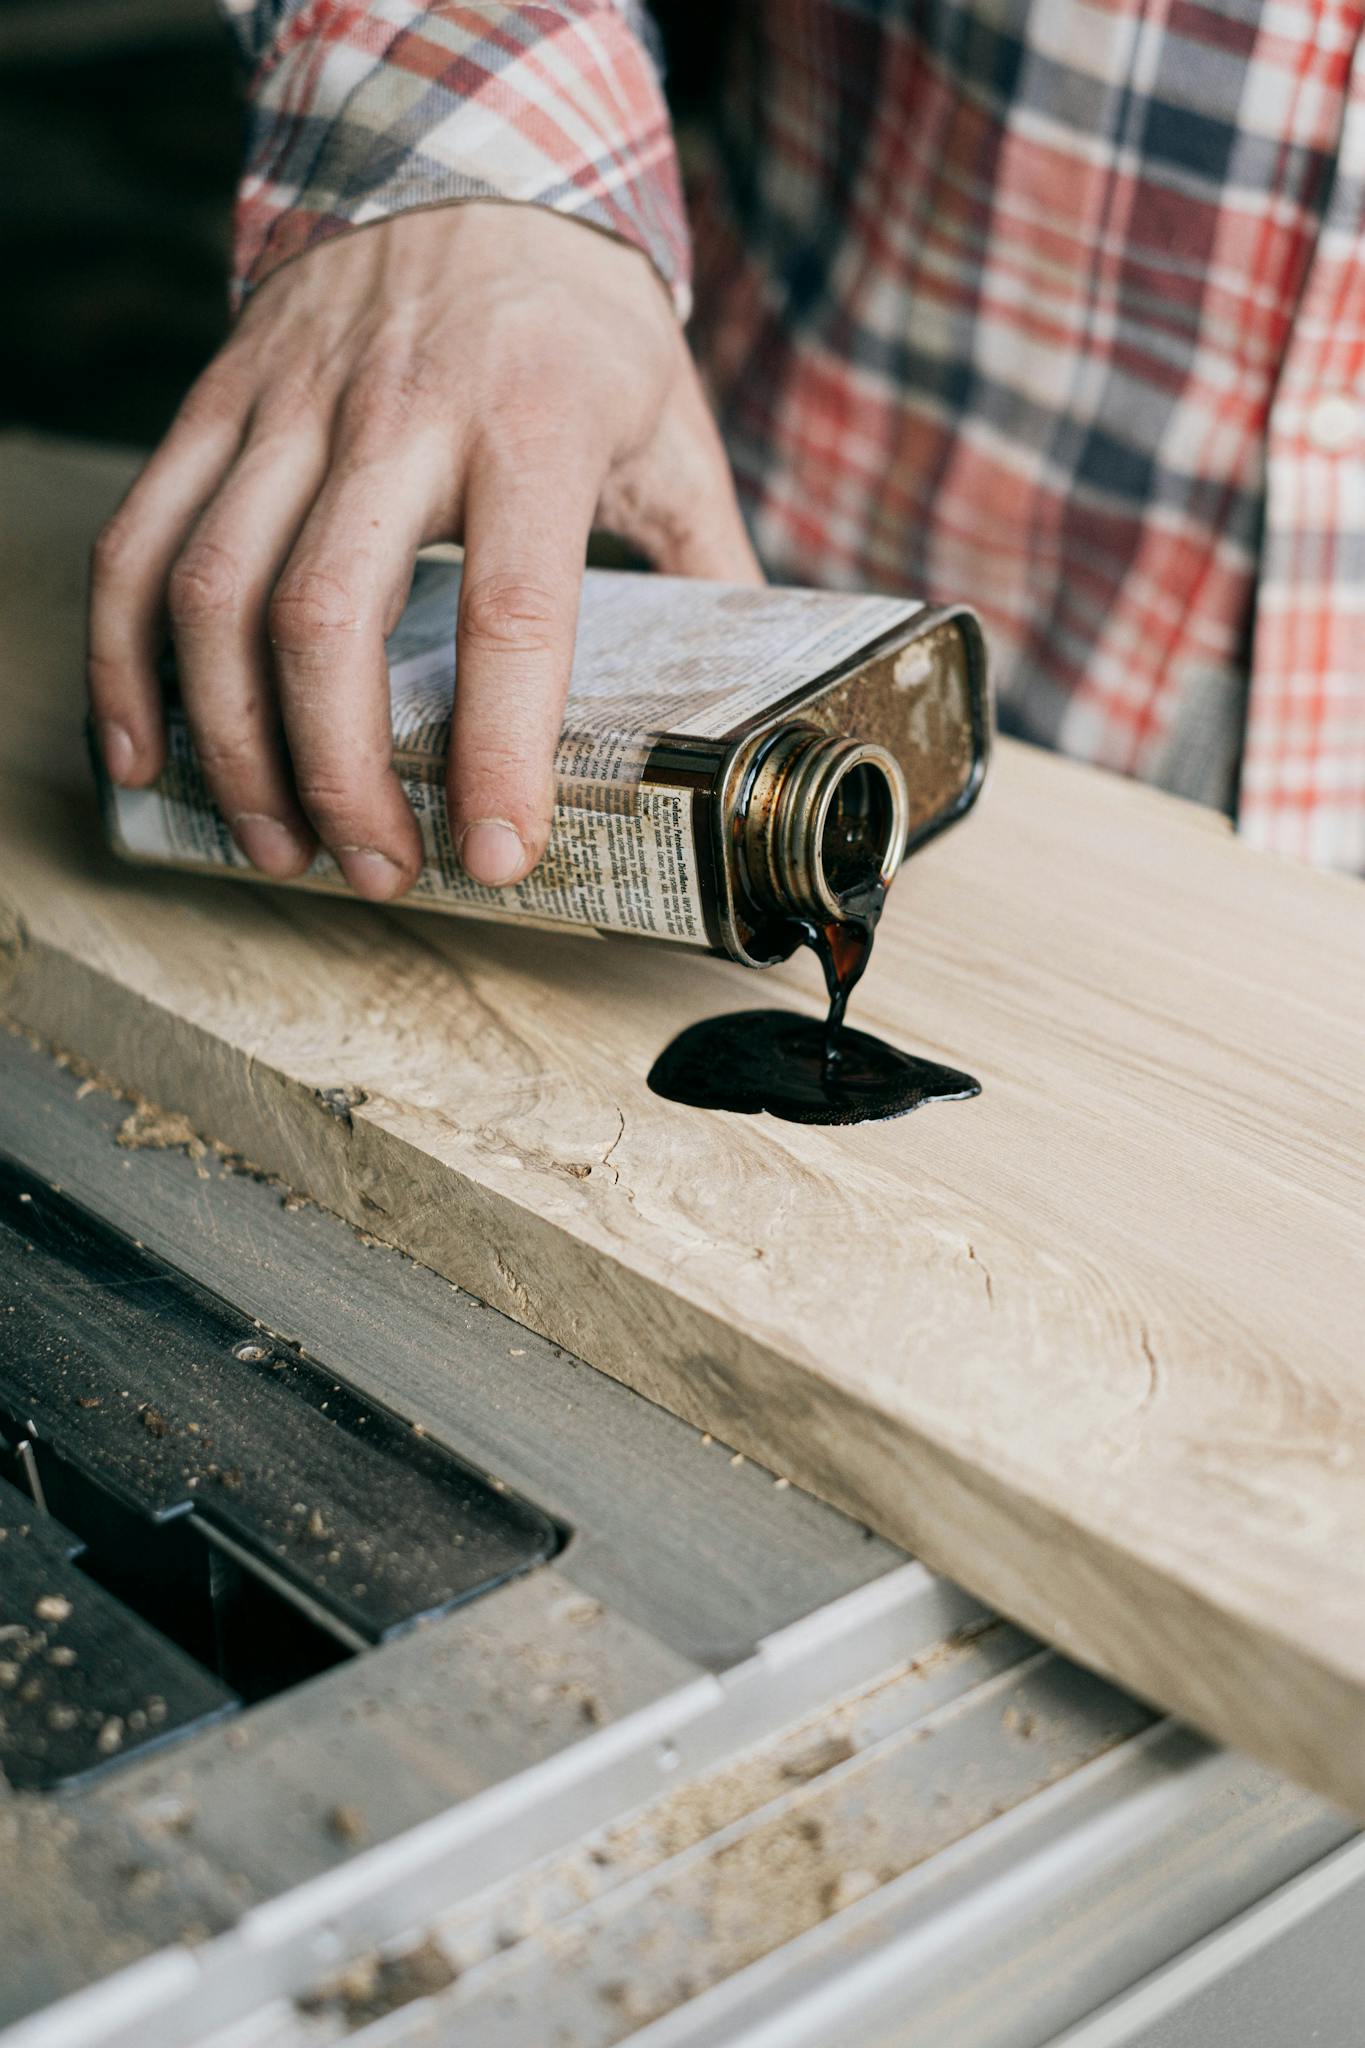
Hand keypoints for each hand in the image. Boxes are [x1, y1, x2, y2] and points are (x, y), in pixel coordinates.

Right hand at [87, 205, 759, 897]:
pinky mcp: (217, 402)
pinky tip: (146, 751)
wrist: (468, 158)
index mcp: (535, 420)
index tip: (495, 852)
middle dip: (341, 776)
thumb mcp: (668, 427)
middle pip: (328, 618)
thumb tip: (761, 701)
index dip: (498, 749)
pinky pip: (140, 538)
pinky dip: (127, 659)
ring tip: (279, 843)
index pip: (515, 610)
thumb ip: (710, 565)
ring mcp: (289, 402)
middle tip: (379, 869)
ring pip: (216, 591)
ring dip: (233, 744)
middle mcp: (398, 408)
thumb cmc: (577, 317)